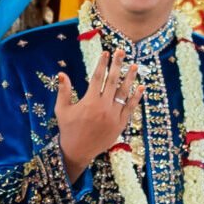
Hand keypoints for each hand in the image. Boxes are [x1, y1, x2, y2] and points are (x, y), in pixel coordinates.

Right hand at [55, 47, 137, 180]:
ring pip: (124, 93)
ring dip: (130, 78)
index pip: (98, 78)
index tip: (105, 53)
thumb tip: (62, 73)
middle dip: (117, 65)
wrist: (78, 151)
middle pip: (113, 81)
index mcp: (89, 102)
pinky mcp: (120, 124)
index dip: (102, 64)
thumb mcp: (62, 110)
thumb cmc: (68, 129)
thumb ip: (63, 91)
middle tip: (121, 52)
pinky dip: (136, 97)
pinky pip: (131, 108)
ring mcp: (114, 116)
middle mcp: (103, 107)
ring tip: (134, 65)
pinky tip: (141, 86)